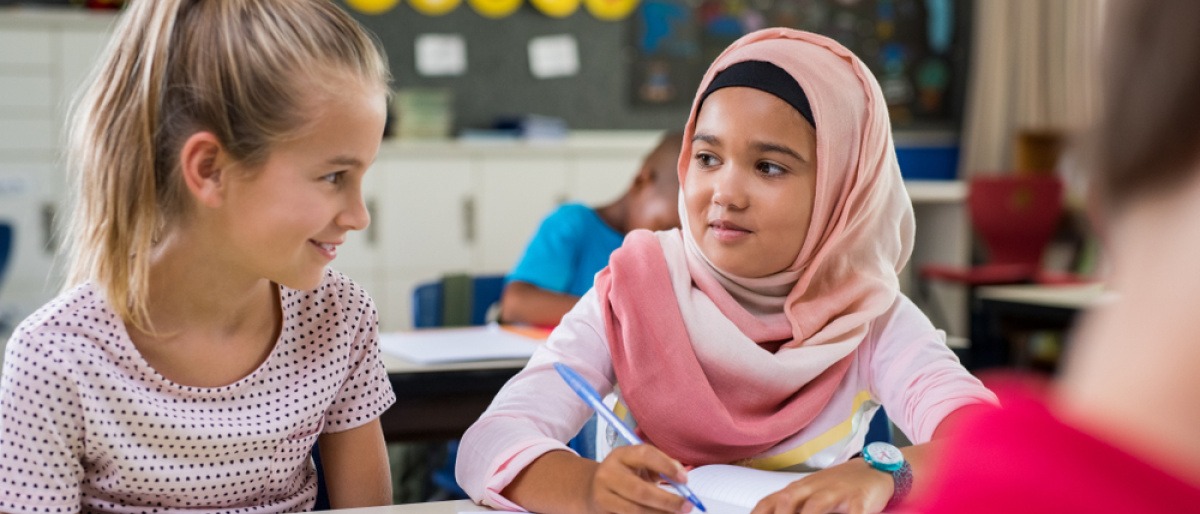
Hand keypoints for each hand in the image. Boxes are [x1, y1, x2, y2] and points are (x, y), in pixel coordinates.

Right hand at [586, 444, 692, 513]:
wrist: (593, 489)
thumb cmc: (626, 476)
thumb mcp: (639, 465)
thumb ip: (661, 467)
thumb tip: (682, 479)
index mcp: (621, 455)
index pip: (645, 454)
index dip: (666, 466)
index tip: (684, 479)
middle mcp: (608, 473)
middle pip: (640, 490)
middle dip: (666, 500)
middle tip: (686, 506)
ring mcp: (602, 495)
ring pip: (635, 510)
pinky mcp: (602, 511)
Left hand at [750, 459, 891, 513]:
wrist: (872, 469)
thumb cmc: (835, 487)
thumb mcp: (808, 494)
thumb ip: (789, 507)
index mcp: (797, 489)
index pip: (770, 502)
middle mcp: (813, 488)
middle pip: (788, 499)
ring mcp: (835, 493)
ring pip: (816, 505)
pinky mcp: (858, 500)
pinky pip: (853, 513)